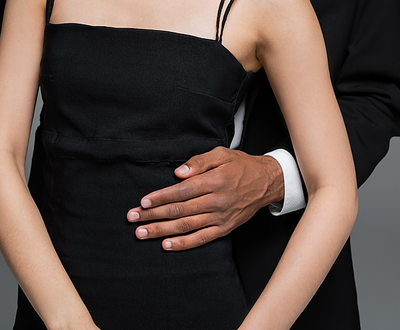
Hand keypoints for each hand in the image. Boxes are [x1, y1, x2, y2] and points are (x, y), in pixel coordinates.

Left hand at [127, 147, 283, 250]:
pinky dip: (183, 244)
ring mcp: (220, 217)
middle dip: (153, 215)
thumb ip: (199, 162)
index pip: (182, 191)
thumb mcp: (221, 154)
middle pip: (180, 210)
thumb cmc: (240, 165)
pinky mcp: (224, 229)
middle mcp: (217, 201)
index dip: (160, 197)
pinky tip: (166, 245)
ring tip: (142, 233)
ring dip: (161, 231)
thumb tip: (178, 173)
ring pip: (186, 226)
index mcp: (215, 181)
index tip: (143, 202)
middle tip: (133, 219)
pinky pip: (201, 239)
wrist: (266, 182)